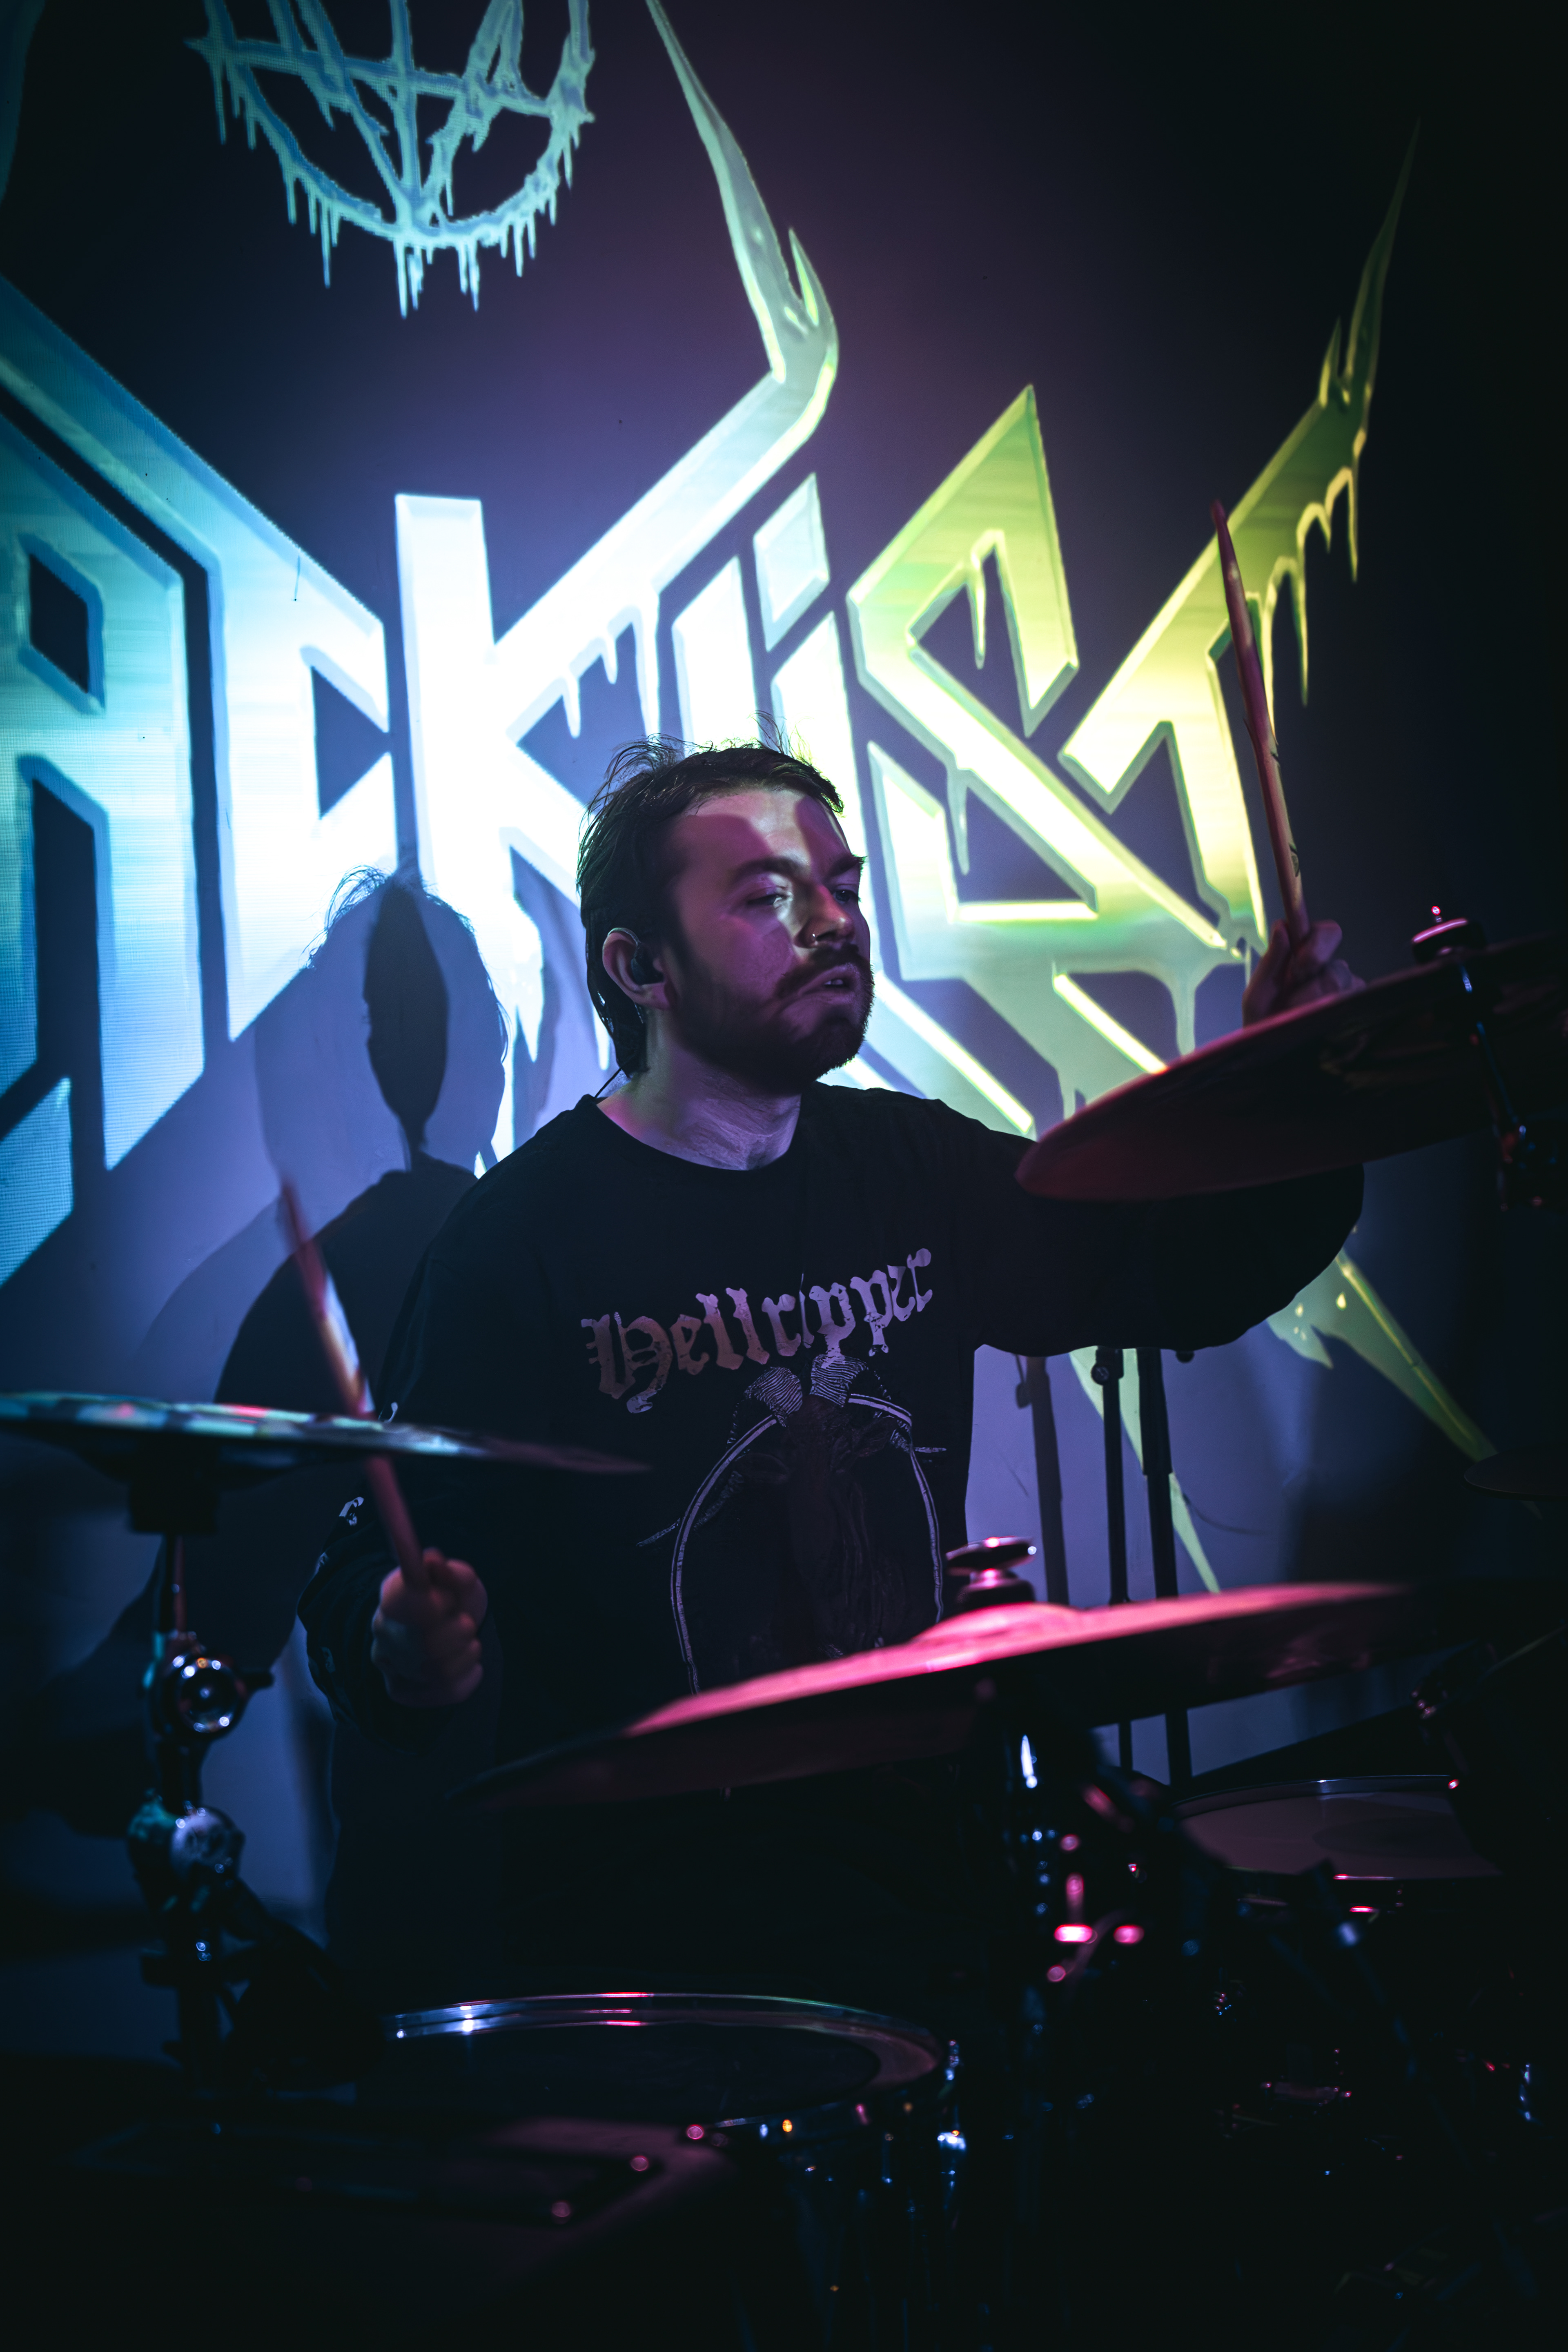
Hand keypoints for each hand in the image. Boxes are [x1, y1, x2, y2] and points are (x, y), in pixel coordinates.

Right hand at [371, 1549, 487, 1708]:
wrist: (444, 1625)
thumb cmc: (452, 1598)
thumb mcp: (458, 1579)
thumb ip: (451, 1571)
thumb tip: (433, 1559)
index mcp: (394, 1594)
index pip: (405, 1603)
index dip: (437, 1604)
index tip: (448, 1601)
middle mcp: (383, 1629)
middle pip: (427, 1644)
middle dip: (460, 1632)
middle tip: (464, 1622)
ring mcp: (388, 1662)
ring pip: (438, 1673)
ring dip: (466, 1655)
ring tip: (466, 1643)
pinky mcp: (399, 1689)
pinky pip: (443, 1693)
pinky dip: (467, 1680)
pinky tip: (471, 1668)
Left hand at [1242, 918, 1362, 1025]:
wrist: (1270, 1056)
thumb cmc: (1262, 1022)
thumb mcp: (1257, 996)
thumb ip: (1270, 962)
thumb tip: (1282, 927)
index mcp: (1302, 956)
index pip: (1325, 932)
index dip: (1317, 943)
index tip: (1300, 965)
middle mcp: (1326, 969)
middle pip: (1338, 960)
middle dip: (1317, 976)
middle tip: (1296, 999)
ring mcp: (1342, 989)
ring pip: (1345, 982)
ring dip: (1318, 1001)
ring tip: (1298, 1017)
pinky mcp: (1352, 1008)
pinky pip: (1355, 1002)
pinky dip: (1332, 1013)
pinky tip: (1318, 1022)